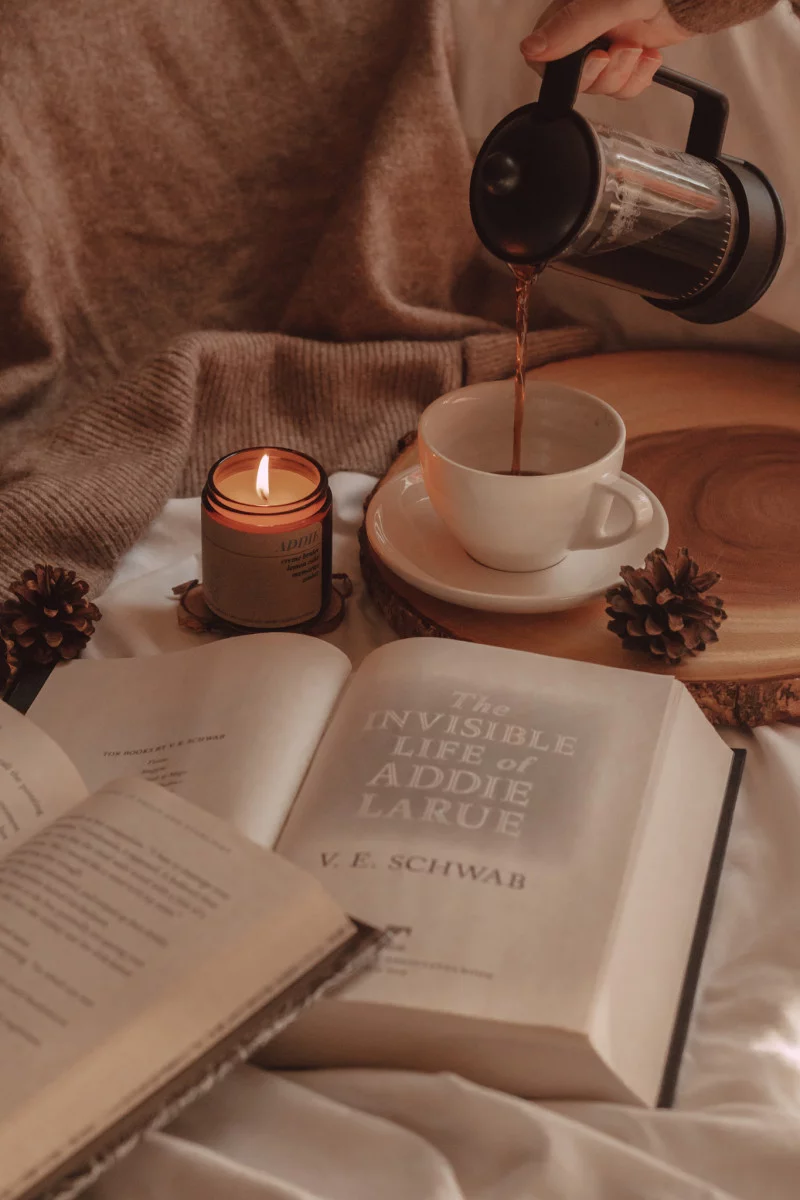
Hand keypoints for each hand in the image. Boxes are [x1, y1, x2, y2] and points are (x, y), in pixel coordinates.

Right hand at [521, 0, 690, 98]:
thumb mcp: (609, 3)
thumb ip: (571, 26)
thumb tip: (531, 48)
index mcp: (569, 11)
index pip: (543, 56)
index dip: (564, 69)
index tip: (594, 58)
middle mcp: (583, 31)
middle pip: (573, 79)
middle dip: (601, 72)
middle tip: (618, 50)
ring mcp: (606, 45)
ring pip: (599, 86)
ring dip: (622, 74)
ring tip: (638, 48)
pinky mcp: (627, 58)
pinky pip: (622, 87)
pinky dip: (638, 78)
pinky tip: (648, 55)